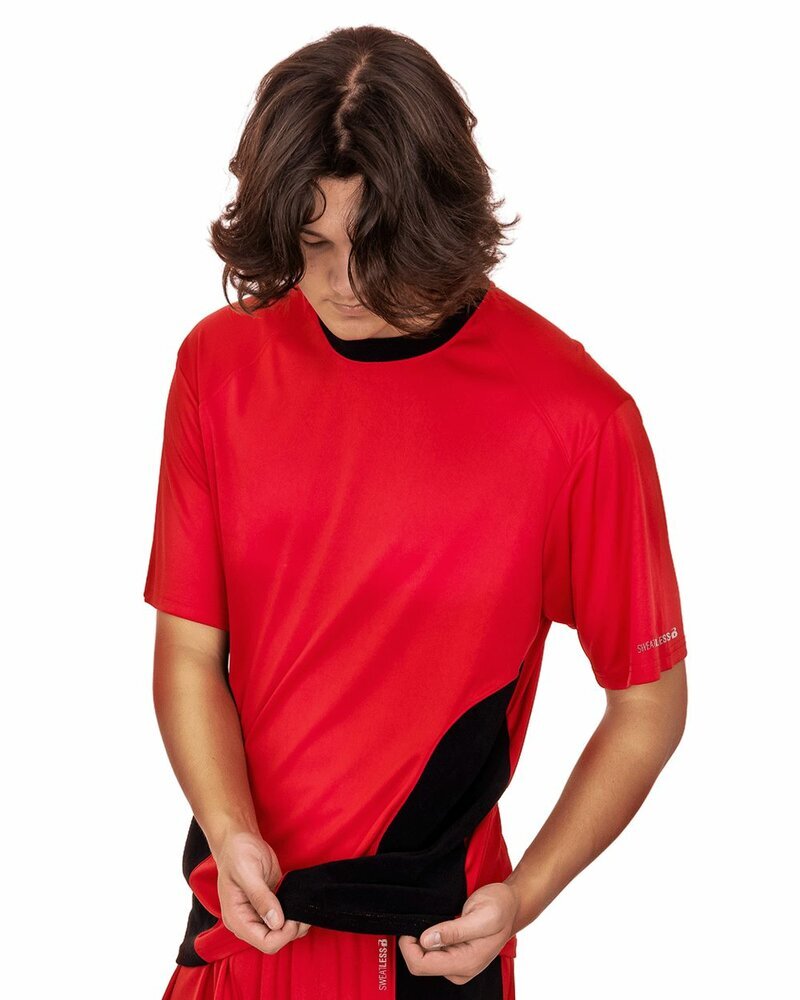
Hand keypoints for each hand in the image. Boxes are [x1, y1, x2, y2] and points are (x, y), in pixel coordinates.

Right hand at [215, 830, 311, 953]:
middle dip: (292, 930)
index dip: (284, 934)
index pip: (265, 943)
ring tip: (303, 907)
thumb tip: (276, 921)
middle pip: (274, 942)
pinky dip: (293, 916)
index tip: (294, 917)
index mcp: (237, 919)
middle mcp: (247, 921)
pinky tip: (299, 904)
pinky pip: (282, 920)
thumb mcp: (247, 872)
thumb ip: (261, 898)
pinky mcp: (268, 906)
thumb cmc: (237, 853)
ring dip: (295, 925)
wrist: (238, 840)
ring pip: (280, 934)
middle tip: (303, 911)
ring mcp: (258, 914)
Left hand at [398, 882, 518, 983]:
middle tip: (419, 920)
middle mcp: (461, 969)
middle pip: (421, 965)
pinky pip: (432, 954)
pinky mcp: (456, 957)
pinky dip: (427, 940)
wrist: (511, 906)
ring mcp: (458, 965)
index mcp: (466, 962)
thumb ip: (454, 930)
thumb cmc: (500, 907)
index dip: (409, 947)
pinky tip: (435, 926)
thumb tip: (427, 940)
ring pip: (424, 960)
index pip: (422, 965)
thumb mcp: (480, 914)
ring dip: (420, 941)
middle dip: (413, 944)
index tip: (410, 926)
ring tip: (430, 920)